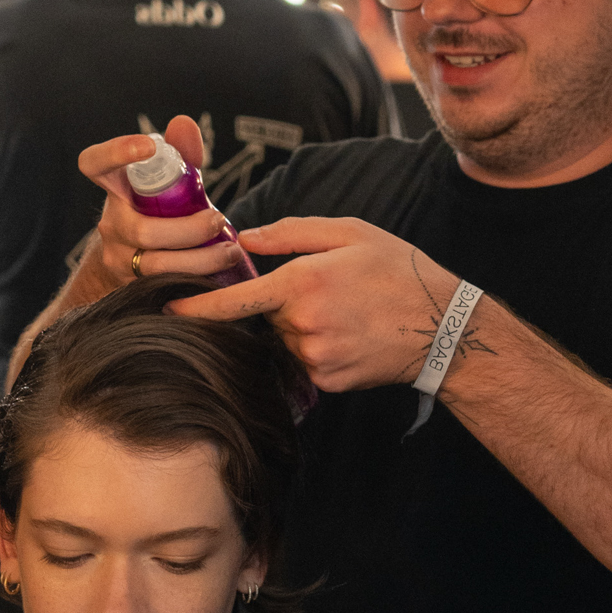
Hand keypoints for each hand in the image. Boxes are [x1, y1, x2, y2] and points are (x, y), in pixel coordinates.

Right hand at [71, 114, 247, 296]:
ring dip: (200, 259)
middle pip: (141, 230)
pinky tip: (219, 272)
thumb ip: (181, 153)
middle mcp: (111, 223)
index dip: (116, 152)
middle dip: (187, 229)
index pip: (96, 163)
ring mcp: (118, 258)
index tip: (149, 146)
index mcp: (115, 187)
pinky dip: (197, 279)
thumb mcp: (170, 181)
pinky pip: (166, 285)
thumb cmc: (160, 211)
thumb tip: (184, 123)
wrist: (138, 261)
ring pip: (156, 264)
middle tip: (218, 220)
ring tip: (230, 250)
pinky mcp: (133, 287)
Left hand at [169, 215, 474, 392]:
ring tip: (346, 312)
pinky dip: (319, 347)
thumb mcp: (350, 233)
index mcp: (304, 282)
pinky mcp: (328, 380)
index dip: (199, 307)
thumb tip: (245, 239)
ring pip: (286, 339)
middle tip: (330, 290)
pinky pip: (305, 361)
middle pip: (266, 316)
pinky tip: (349, 335)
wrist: (443, 327)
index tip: (168, 310)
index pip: (235, 300)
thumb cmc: (399, 271)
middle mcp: (303, 324)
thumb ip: (291, 233)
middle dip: (285, 303)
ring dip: (302, 326)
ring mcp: (315, 356)